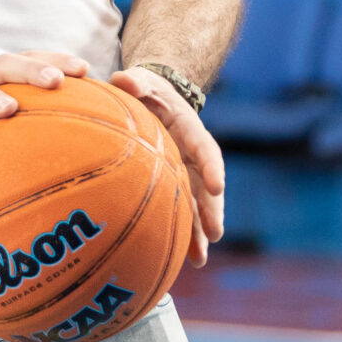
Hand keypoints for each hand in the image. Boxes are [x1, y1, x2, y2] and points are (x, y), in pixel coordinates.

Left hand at [110, 66, 225, 267]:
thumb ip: (133, 81)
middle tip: (215, 233)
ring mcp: (186, 173)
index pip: (204, 147)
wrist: (151, 99)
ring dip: (199, 231)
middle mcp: (193, 155)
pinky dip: (184, 235)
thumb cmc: (143, 89)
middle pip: (207, 185)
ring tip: (199, 258)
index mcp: (189, 128)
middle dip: (212, 210)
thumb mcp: (140, 80)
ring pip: (197, 205)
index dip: (212, 166)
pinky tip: (183, 261)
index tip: (217, 185)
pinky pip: (182, 211)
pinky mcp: (176, 186)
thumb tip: (124, 80)